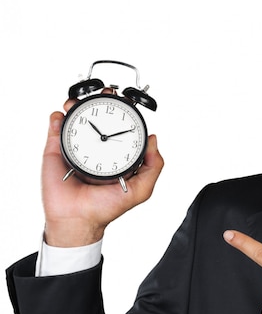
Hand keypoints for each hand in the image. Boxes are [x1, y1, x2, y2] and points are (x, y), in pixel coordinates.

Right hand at [42, 102, 163, 246]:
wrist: (78, 218)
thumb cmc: (106, 207)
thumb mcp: (141, 189)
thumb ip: (153, 166)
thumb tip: (154, 140)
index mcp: (116, 153)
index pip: (121, 127)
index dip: (123, 112)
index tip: (125, 102)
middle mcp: (96, 147)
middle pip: (98, 117)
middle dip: (101, 101)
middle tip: (105, 95)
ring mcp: (75, 146)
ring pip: (75, 118)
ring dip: (77, 105)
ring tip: (79, 102)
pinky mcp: (56, 150)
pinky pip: (55, 127)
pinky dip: (57, 117)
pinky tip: (62, 117)